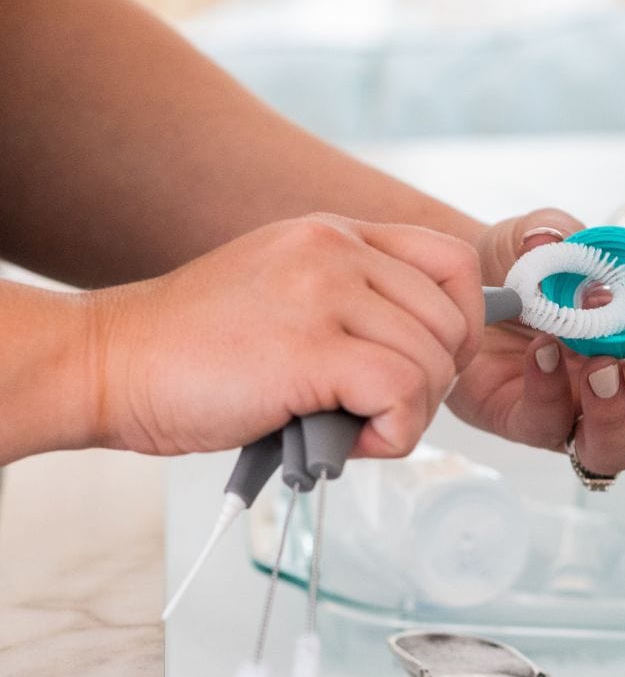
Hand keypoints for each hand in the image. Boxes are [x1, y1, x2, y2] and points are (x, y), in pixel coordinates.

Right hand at [86, 214, 482, 456]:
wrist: (109, 364)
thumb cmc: (193, 349)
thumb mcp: (286, 296)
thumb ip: (353, 308)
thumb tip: (426, 359)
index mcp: (335, 235)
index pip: (453, 262)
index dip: (462, 324)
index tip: (430, 366)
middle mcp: (336, 251)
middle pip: (453, 322)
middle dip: (433, 384)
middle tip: (381, 412)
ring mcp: (323, 293)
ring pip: (433, 362)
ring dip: (410, 415)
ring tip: (354, 428)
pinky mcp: (310, 348)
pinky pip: (403, 393)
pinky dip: (394, 434)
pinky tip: (350, 441)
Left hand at [447, 209, 624, 474]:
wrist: (462, 289)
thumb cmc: (520, 268)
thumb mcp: (536, 238)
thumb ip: (553, 233)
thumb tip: (555, 240)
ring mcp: (579, 415)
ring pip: (619, 450)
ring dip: (617, 417)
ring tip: (598, 371)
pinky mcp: (531, 425)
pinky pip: (548, 429)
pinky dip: (549, 394)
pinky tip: (539, 353)